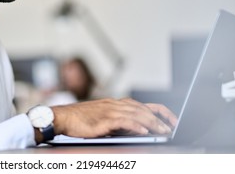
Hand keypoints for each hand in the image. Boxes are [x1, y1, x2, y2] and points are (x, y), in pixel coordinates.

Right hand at [51, 98, 177, 138]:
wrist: (62, 117)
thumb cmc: (80, 119)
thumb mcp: (102, 117)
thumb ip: (119, 122)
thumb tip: (137, 130)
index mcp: (115, 103)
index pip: (142, 104)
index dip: (158, 111)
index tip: (170, 119)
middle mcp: (114, 104)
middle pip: (142, 108)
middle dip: (159, 118)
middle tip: (171, 127)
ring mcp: (109, 111)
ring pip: (136, 113)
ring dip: (151, 122)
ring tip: (163, 131)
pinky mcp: (103, 120)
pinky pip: (123, 121)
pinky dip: (135, 125)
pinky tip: (144, 130)